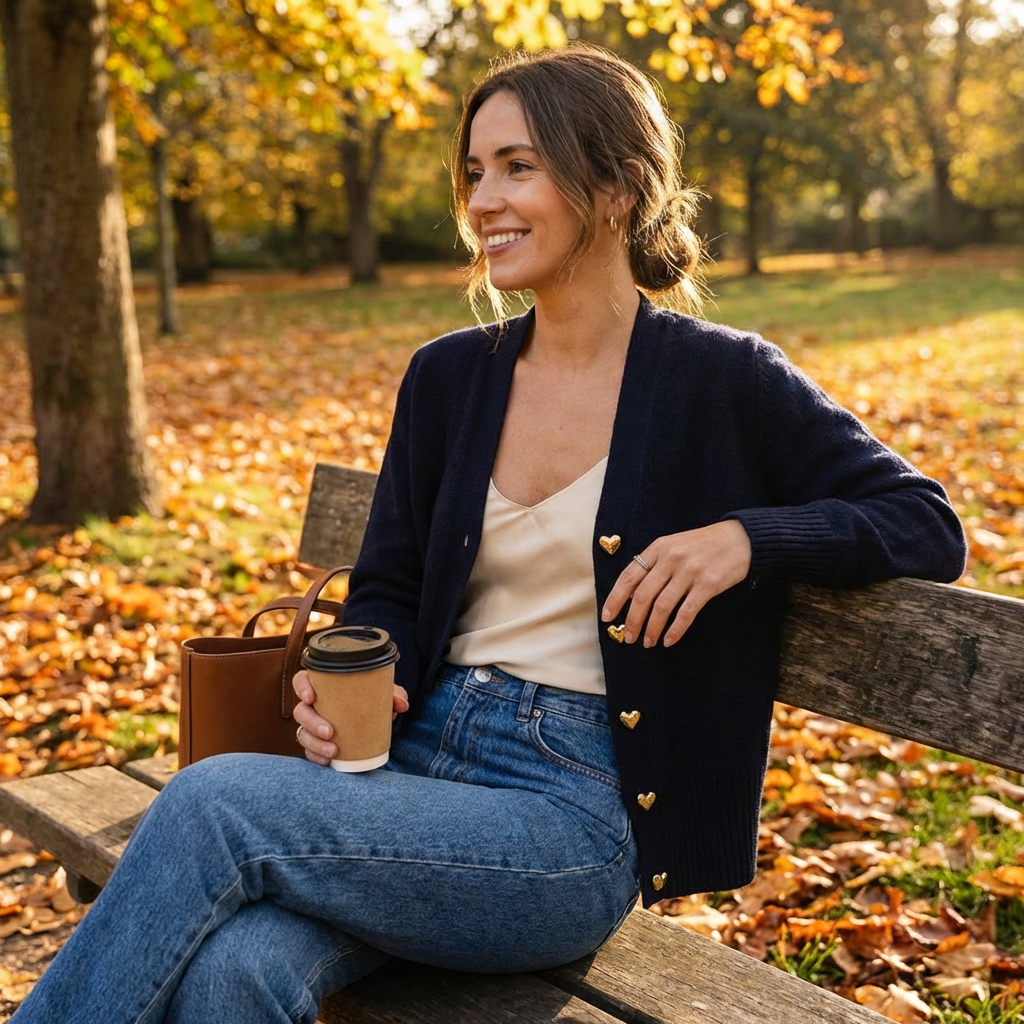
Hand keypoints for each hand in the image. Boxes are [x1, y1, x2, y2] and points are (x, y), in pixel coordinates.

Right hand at [292, 669, 409, 766]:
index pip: (302, 680)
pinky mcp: (317, 745)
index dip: (301, 687)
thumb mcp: (384, 695)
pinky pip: (309, 752)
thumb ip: (394, 695)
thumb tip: (402, 705)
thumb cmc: (373, 701)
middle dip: (311, 722)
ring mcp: (312, 727)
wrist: (376, 722)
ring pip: (302, 733)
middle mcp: (314, 706)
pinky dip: (317, 757)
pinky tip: (328, 761)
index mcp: (324, 686)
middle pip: (301, 711)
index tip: (311, 697)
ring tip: (333, 751)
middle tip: (329, 731)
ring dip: (314, 743)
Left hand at [601, 520, 751, 647]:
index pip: (629, 576)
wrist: (740, 538)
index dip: (615, 598)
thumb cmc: (703, 545)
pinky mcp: (708, 585)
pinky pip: (686, 612)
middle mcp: (671, 558)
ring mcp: (690, 571)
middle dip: (633, 620)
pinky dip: (675, 629)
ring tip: (648, 642)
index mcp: (658, 547)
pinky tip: (669, 640)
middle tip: (628, 637)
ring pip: (662, 606)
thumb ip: (654, 565)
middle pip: (643, 595)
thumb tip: (632, 596)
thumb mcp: (673, 545)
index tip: (608, 617)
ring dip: (652, 628)